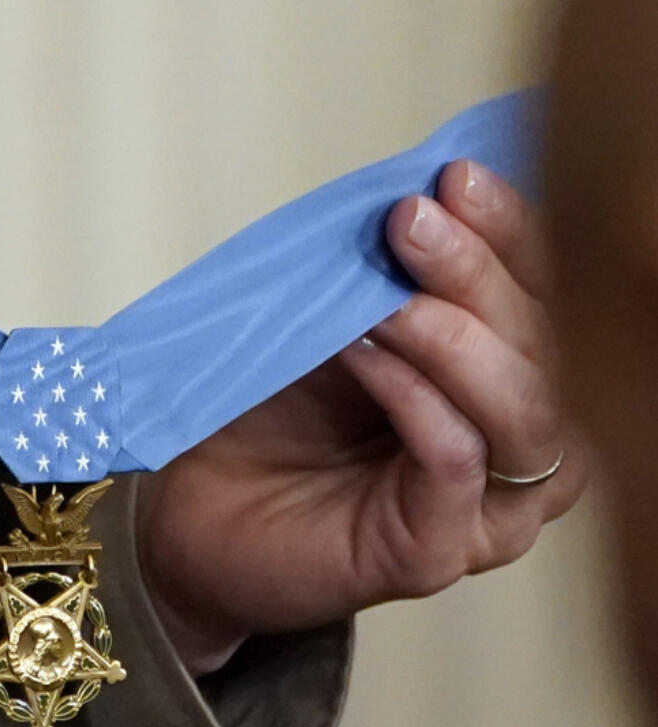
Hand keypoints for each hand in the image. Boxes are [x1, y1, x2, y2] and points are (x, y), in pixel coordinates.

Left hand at [136, 160, 585, 674]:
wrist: (185, 514)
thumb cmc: (260, 422)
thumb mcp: (323, 328)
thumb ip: (376, 277)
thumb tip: (421, 196)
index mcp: (495, 381)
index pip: (539, 298)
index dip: (509, 232)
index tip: (455, 175)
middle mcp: (509, 446)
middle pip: (541, 348)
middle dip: (477, 272)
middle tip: (410, 220)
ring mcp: (481, 508)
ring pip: (521, 408)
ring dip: (453, 335)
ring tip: (383, 297)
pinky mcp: (432, 550)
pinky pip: (454, 460)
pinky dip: (415, 395)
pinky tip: (363, 353)